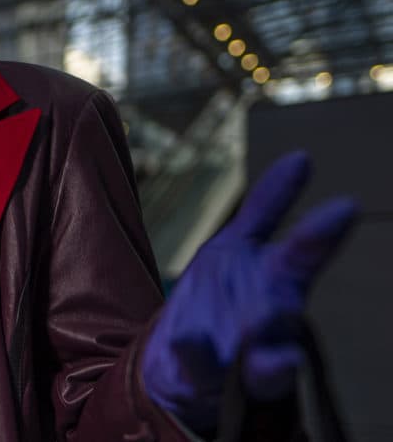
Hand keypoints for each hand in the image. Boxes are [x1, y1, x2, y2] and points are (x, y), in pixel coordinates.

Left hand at [142, 151, 357, 430]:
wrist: (184, 370)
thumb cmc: (223, 300)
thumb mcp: (237, 246)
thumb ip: (267, 207)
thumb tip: (301, 157)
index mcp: (275, 278)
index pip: (301, 249)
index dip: (321, 230)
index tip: (347, 204)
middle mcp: (272, 315)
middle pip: (289, 291)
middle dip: (305, 264)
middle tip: (329, 233)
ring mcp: (246, 350)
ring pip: (264, 340)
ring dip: (260, 325)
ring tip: (255, 320)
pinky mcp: (210, 375)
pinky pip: (203, 364)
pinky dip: (196, 354)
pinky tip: (187, 340)